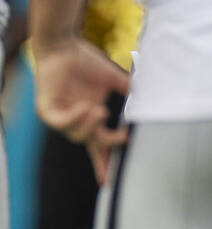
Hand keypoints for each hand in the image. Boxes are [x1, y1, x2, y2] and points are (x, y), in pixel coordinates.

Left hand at [33, 37, 130, 183]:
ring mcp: (61, 116)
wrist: (64, 47)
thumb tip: (146, 99)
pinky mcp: (48, 110)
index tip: (109, 181)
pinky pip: (61, 124)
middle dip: (106, 146)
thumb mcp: (111, 78)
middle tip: (122, 138)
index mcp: (91, 116)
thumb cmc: (85, 61)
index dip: (103, 163)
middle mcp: (76, 120)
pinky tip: (85, 106)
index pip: (97, 145)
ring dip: (90, 127)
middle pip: (91, 144)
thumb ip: (127, 90)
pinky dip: (75, 118)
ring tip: (100, 110)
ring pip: (76, 136)